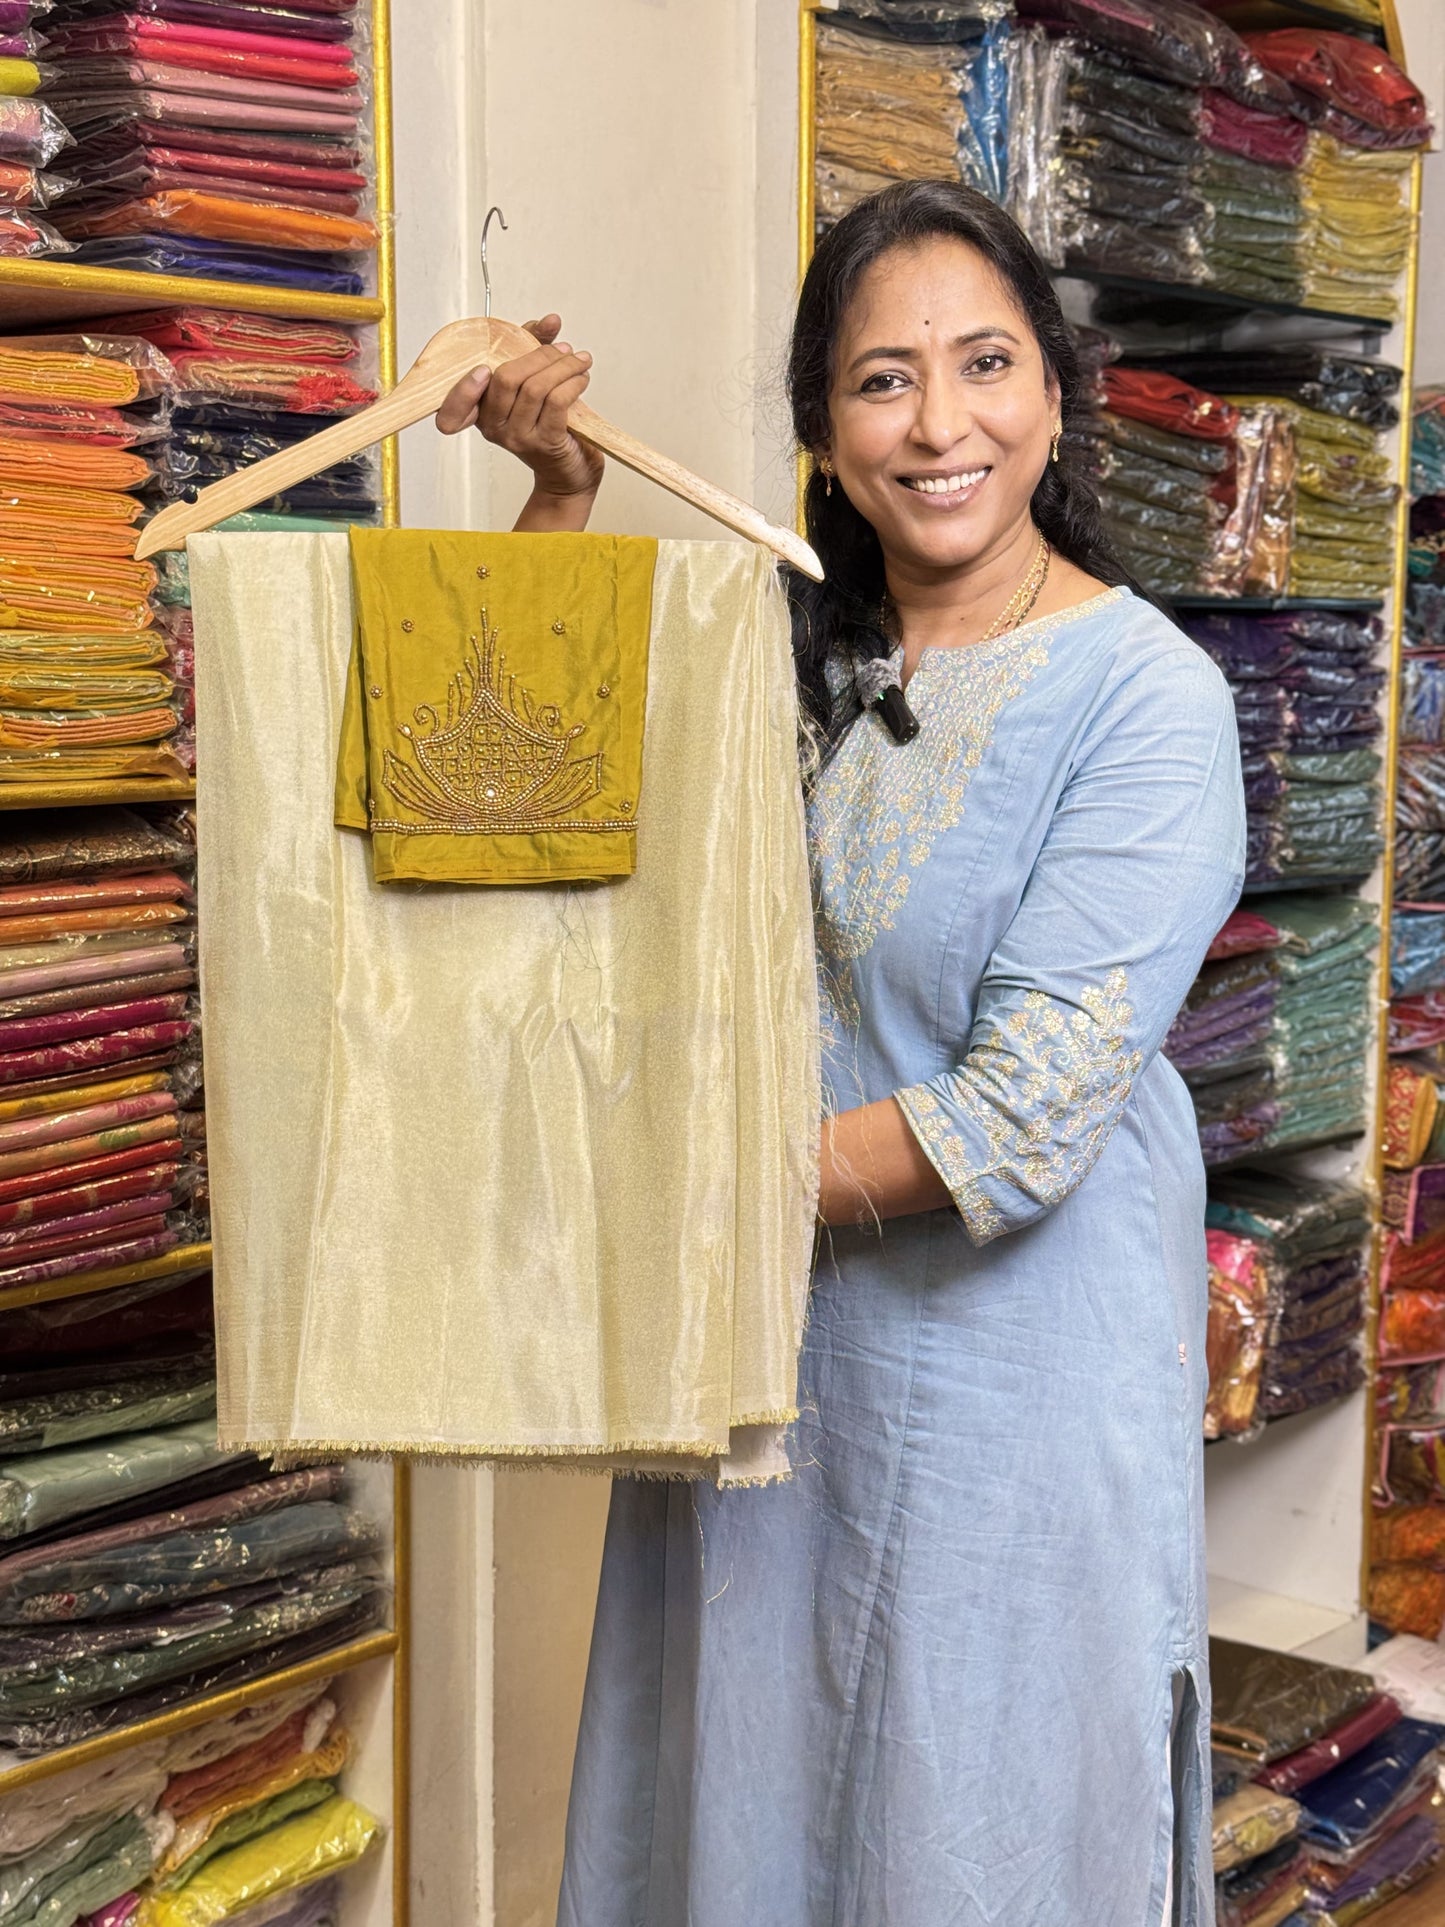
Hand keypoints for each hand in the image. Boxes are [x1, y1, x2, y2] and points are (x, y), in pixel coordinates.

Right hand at [435, 313, 603, 507]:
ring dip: (564, 367)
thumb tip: (550, 321)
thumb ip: (535, 345)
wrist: (570, 470)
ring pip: (536, 387)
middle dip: (540, 356)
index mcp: (482, 412)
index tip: (483, 369)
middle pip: (506, 379)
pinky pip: (556, 401)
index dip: (463, 389)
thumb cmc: (550, 423)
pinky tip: (582, 379)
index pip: (453, 409)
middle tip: (564, 351)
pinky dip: (572, 383)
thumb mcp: (535, 378)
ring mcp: (519, 438)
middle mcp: (494, 428)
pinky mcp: (545, 443)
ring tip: (580, 362)